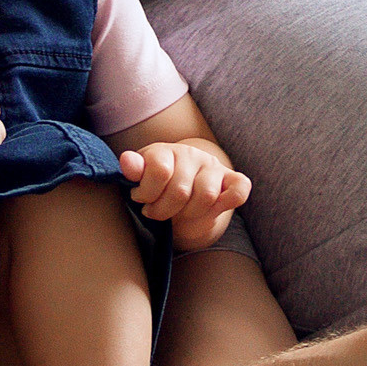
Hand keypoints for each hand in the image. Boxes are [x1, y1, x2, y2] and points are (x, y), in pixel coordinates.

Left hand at [119, 142, 250, 249]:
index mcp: (166, 150)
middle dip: (164, 211)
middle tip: (156, 212)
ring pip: (206, 196)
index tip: (141, 199)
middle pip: (180, 191)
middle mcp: (191, 154)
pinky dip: (227, 202)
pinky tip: (211, 210)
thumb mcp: (140, 178)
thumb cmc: (156, 186)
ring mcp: (213, 166)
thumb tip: (127, 161)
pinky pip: (239, 191)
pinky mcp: (232, 180)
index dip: (147, 194)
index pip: (160, 171)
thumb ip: (134, 170)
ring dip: (189, 215)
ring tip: (177, 214)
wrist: (180, 192)